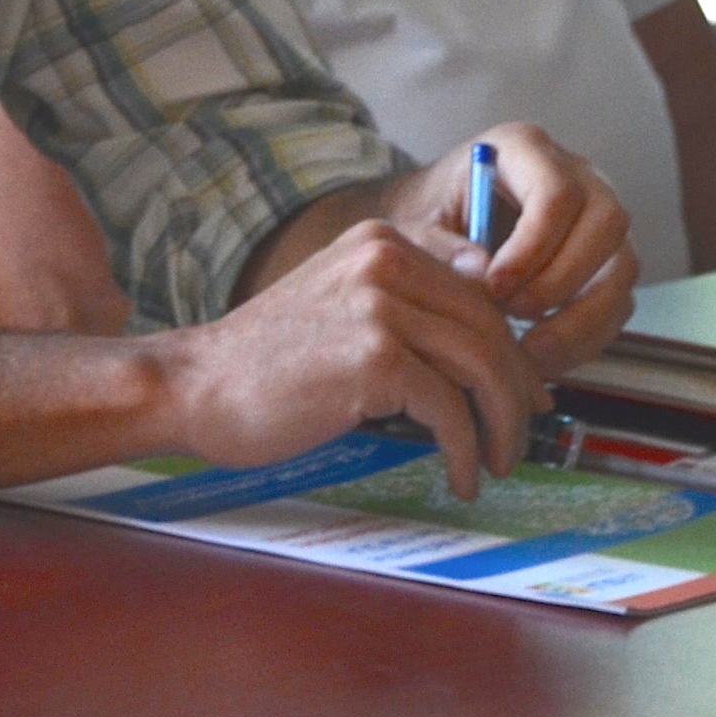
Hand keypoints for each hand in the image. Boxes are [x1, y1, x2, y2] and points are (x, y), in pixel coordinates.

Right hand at [152, 216, 549, 500]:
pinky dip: (465, 450)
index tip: (521, 390)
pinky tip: (461, 476)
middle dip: (516, 389)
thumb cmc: (262, 362)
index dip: (511, 346)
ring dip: (501, 425)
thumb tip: (484, 343)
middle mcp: (385, 259)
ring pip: (482, 366)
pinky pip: (450, 409)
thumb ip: (400, 304)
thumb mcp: (338, 305)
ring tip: (497, 463)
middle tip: (519, 434)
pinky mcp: (375, 359)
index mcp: (380, 240)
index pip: (478, 290)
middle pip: (490, 326)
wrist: (194, 386)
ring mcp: (380, 306)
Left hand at [387, 123, 639, 372]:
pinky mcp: (606, 261)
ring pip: (623, 266)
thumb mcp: (417, 224)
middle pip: (607, 224)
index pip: (557, 193)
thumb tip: (481, 277)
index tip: (495, 287)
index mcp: (525, 150)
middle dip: (563, 281)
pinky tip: (544, 356)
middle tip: (514, 315)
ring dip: (582, 317)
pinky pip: (618, 301)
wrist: (437, 220)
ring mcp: (599, 219)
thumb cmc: (427, 215)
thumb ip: (441, 248)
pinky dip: (587, 336)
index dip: (533, 247)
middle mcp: (578, 177)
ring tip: (530, 350)